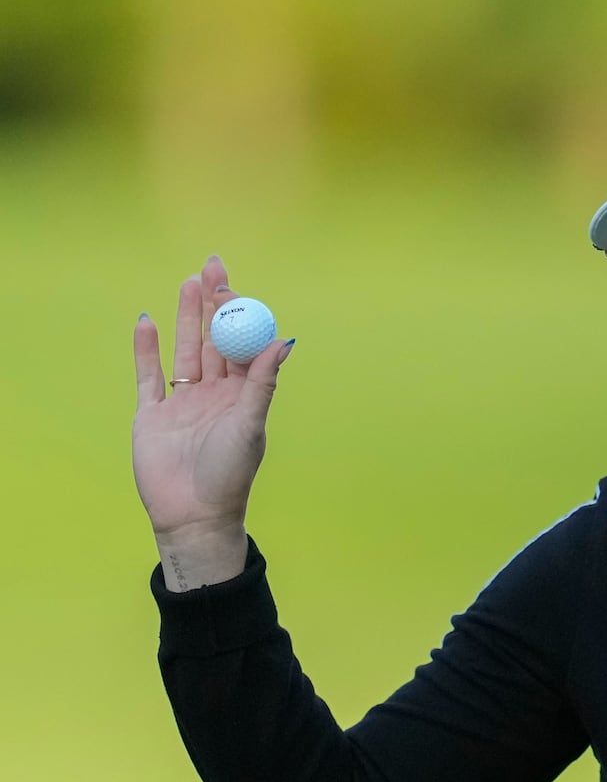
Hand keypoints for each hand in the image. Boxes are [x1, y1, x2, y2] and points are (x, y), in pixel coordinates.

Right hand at [133, 256, 292, 587]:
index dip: (237, 315)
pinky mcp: (152, 414)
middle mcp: (213, 394)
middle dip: (212, 304)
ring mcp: (182, 402)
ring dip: (184, 318)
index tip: (234, 287)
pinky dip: (147, 349)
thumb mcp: (251, 423)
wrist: (193, 513)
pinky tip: (148, 321)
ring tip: (188, 283)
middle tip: (212, 268)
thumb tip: (283, 340)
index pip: (240, 345)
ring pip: (184, 350)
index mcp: (241, 395)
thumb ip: (263, 381)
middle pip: (211, 340)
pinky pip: (148, 375)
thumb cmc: (230, 473)